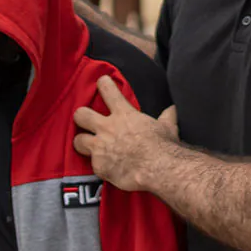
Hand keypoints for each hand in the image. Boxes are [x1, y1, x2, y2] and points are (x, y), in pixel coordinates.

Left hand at [74, 77, 176, 193]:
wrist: (157, 168)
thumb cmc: (163, 146)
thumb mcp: (168, 126)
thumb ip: (167, 117)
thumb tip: (173, 109)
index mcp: (124, 114)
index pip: (107, 90)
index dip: (103, 84)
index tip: (102, 83)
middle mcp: (107, 128)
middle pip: (80, 115)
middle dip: (81, 117)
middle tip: (86, 121)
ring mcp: (100, 147)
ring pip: (77, 141)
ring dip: (83, 143)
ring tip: (89, 146)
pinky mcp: (98, 165)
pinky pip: (92, 164)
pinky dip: (99, 166)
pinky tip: (107, 168)